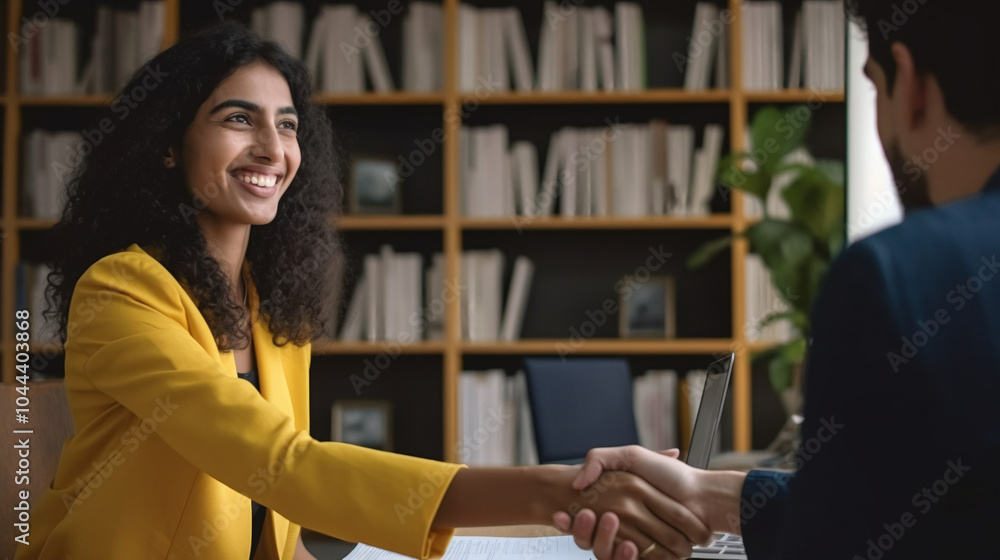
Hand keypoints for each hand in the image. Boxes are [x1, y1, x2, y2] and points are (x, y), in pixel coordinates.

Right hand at [552, 446, 739, 559]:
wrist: (704, 498)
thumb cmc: (674, 477)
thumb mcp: (632, 456)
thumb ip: (601, 460)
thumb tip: (578, 481)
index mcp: (617, 502)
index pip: (584, 516)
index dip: (569, 520)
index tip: (559, 516)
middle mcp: (623, 523)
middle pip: (591, 536)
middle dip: (581, 531)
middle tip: (581, 518)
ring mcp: (635, 541)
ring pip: (605, 551)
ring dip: (601, 541)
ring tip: (606, 526)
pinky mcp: (648, 556)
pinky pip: (627, 559)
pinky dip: (624, 556)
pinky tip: (626, 545)